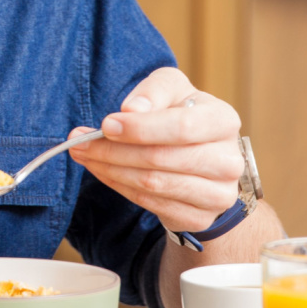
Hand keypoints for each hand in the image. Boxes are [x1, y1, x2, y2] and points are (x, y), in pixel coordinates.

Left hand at [68, 67, 243, 232]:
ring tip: (84, 155)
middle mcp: (228, 160)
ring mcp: (217, 194)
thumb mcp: (171, 90)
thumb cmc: (181, 115)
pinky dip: (119, 186)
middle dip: (112, 150)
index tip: (105, 125)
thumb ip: (154, 91)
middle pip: (160, 158)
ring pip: (152, 184)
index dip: (140, 128)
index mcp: (223, 121)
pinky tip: (102, 171)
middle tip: (78, 142)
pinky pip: (150, 203)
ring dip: (109, 169)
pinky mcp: (200, 217)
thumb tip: (132, 109)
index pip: (182, 127)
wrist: (203, 160)